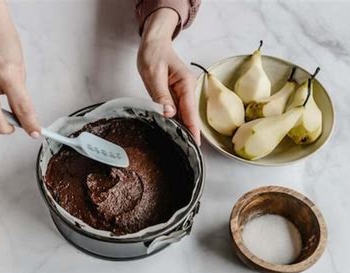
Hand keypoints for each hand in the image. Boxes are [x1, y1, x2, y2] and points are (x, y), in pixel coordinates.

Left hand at [137, 8, 199, 144]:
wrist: (154, 43)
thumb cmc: (154, 54)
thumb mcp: (153, 74)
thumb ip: (161, 95)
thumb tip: (169, 114)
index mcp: (185, 84)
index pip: (190, 111)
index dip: (193, 129)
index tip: (195, 145)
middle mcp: (187, 90)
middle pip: (189, 116)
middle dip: (188, 133)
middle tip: (186, 153)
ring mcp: (182, 93)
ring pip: (184, 115)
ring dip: (182, 129)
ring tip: (180, 148)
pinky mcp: (175, 95)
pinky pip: (177, 111)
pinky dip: (175, 122)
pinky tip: (172, 133)